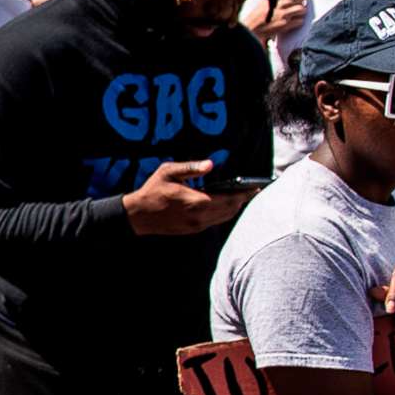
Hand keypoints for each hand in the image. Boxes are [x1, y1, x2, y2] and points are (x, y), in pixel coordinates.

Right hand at [122, 161, 252, 236]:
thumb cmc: (152, 191)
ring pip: (224, 217)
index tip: (256, 187)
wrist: (138, 216)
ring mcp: (196, 225)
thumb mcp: (168, 172)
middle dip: (242, 200)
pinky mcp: (193, 230)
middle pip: (230, 210)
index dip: (244, 193)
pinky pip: (215, 221)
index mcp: (196, 201)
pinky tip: (225, 205)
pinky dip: (224, 213)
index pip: (229, 198)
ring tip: (241, 197)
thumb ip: (190, 168)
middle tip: (252, 191)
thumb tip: (210, 164)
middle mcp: (200, 216)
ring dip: (234, 208)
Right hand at [245, 0, 307, 39]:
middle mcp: (279, 3)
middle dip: (301, 3)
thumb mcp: (265, 1)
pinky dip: (299, 21)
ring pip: (302, 9)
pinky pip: (300, 20)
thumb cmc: (257, 16)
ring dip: (301, 12)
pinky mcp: (285, 24)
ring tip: (297, 14)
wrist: (251, 29)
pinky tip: (293, 22)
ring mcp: (283, 14)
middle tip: (298, 5)